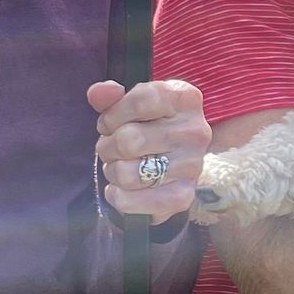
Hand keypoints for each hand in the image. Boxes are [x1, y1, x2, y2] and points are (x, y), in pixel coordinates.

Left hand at [87, 77, 212, 222]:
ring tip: (119, 165)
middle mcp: (196, 131)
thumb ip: (111, 97)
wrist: (175, 162)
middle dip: (107, 146)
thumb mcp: (131, 104)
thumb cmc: (149, 125)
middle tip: (111, 148)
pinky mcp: (183, 196)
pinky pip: (131, 200)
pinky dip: (117, 196)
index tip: (108, 123)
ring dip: (112, 171)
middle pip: (129, 140)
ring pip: (126, 173)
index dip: (113, 114)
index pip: (141, 100)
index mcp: (185, 98)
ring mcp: (192, 166)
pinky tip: (121, 188)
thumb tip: (98, 93)